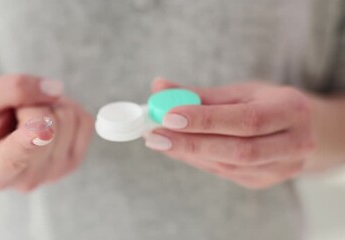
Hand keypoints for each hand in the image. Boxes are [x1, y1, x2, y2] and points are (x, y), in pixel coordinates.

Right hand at [0, 74, 92, 190]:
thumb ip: (12, 88)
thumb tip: (55, 90)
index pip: (18, 156)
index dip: (31, 140)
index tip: (40, 131)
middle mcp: (28, 180)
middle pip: (49, 125)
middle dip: (33, 104)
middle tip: (16, 111)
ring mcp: (56, 173)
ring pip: (68, 119)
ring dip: (49, 104)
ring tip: (29, 116)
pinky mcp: (77, 159)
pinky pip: (84, 120)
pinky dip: (66, 107)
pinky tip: (47, 118)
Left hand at [144, 78, 315, 188]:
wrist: (302, 130)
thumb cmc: (266, 104)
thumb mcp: (240, 92)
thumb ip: (199, 92)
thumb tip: (158, 86)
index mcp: (292, 110)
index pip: (246, 120)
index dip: (206, 120)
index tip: (168, 116)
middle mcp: (294, 144)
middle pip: (239, 150)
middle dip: (191, 143)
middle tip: (154, 135)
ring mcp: (282, 168)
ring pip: (229, 166)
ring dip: (189, 153)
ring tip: (159, 140)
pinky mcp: (264, 181)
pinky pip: (225, 173)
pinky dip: (197, 160)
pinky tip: (176, 149)